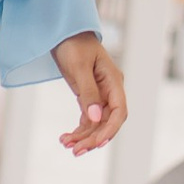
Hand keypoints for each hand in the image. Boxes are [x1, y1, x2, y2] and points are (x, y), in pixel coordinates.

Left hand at [51, 32, 126, 155]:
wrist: (63, 31)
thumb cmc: (74, 44)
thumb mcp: (79, 67)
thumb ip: (88, 93)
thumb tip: (96, 118)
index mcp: (114, 81)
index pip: (119, 111)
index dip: (110, 130)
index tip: (96, 143)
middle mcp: (110, 90)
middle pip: (107, 122)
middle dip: (93, 138)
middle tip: (75, 151)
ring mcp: (100, 95)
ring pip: (96, 123)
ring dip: (83, 137)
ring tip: (66, 145)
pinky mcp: (88, 97)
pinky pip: (87, 119)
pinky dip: (78, 130)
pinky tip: (65, 138)